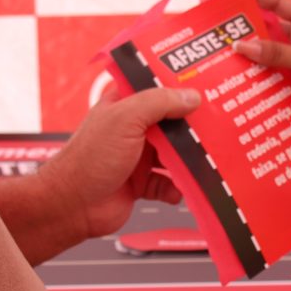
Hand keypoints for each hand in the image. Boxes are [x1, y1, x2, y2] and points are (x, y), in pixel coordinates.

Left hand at [40, 84, 200, 240]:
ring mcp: (137, 156)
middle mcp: (132, 128)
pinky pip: (168, 183)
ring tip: (206, 160)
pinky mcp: (141, 183)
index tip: (208, 84)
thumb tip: (191, 97)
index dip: (179, 86)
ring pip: (174, 154)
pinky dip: (176, 188)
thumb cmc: (89, 158)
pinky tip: (179, 189)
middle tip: (219, 124)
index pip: (156, 87)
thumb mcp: (126, 118)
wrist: (72, 206)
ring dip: (188, 160)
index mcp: (124, 104)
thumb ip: (160, 103)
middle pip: (171, 122)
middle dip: (192, 126)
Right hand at [234, 0, 290, 128]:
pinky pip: (273, 73)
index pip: (279, 3)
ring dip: (251, 56)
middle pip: (269, 28)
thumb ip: (276, 53)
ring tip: (223, 56)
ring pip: (269, 53)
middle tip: (220, 28)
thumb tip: (242, 46)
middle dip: (247, 29)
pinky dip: (259, 76)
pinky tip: (241, 80)